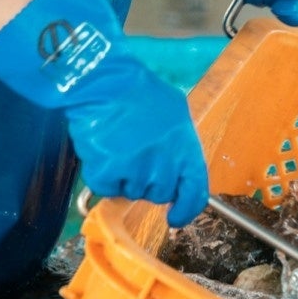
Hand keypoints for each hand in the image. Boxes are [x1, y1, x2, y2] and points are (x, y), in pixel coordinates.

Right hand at [0, 0, 210, 224]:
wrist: (103, 82)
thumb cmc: (138, 92)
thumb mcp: (175, 113)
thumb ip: (180, 145)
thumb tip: (178, 167)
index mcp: (186, 150)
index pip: (195, 194)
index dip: (186, 209)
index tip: (176, 216)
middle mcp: (164, 166)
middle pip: (158, 194)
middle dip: (148, 180)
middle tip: (135, 153)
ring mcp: (136, 172)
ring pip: (131, 192)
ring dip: (125, 176)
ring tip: (119, 144)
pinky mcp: (108, 173)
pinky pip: (106, 188)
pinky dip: (103, 174)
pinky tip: (103, 150)